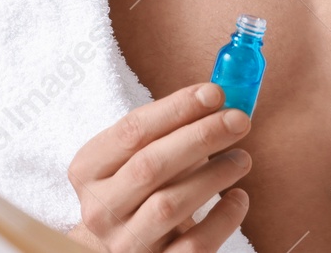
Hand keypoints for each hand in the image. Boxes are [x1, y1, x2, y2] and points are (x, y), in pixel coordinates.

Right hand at [65, 82, 252, 251]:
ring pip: (169, 206)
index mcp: (89, 170)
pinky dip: (223, 218)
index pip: (131, 131)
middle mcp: (100, 210)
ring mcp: (124, 244)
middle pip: (150, 166)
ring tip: (242, 158)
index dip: (176, 108)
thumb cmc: (141, 189)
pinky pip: (194, 245)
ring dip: (214, 175)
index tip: (215, 93)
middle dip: (200, 136)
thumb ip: (173, 126)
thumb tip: (221, 96)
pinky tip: (238, 197)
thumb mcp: (141, 155)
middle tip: (238, 119)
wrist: (125, 247)